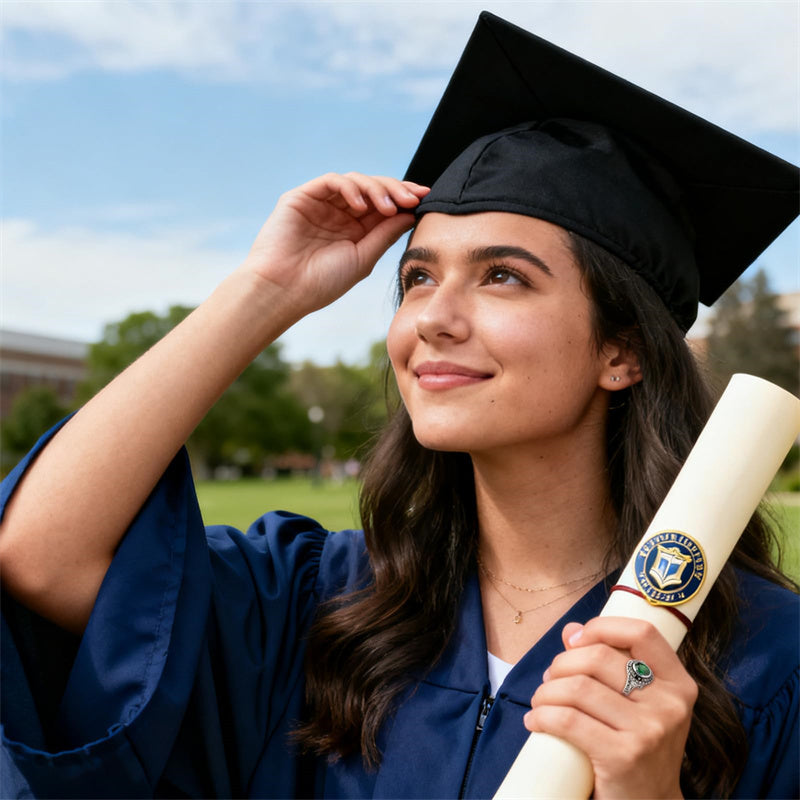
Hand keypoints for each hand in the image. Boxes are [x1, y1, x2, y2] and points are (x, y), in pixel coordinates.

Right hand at [242, 172, 428, 315]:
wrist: (284, 291)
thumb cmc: (321, 283)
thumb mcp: (363, 258)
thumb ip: (385, 234)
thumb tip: (410, 214)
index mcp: (354, 230)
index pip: (384, 206)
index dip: (404, 198)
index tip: (426, 197)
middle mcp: (339, 213)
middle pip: (373, 189)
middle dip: (396, 190)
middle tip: (412, 198)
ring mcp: (320, 203)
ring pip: (355, 181)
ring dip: (376, 189)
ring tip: (388, 207)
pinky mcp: (301, 197)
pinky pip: (332, 181)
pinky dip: (350, 188)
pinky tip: (360, 206)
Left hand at [524, 618, 696, 798]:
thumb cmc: (639, 748)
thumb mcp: (640, 705)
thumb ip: (610, 663)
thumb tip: (571, 629)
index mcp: (678, 684)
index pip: (642, 632)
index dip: (602, 627)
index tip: (576, 640)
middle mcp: (670, 705)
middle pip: (598, 657)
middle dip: (561, 664)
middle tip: (550, 680)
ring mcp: (649, 731)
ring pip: (578, 687)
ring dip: (546, 691)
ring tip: (541, 702)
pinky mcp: (623, 757)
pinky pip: (567, 720)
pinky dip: (542, 716)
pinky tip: (536, 722)